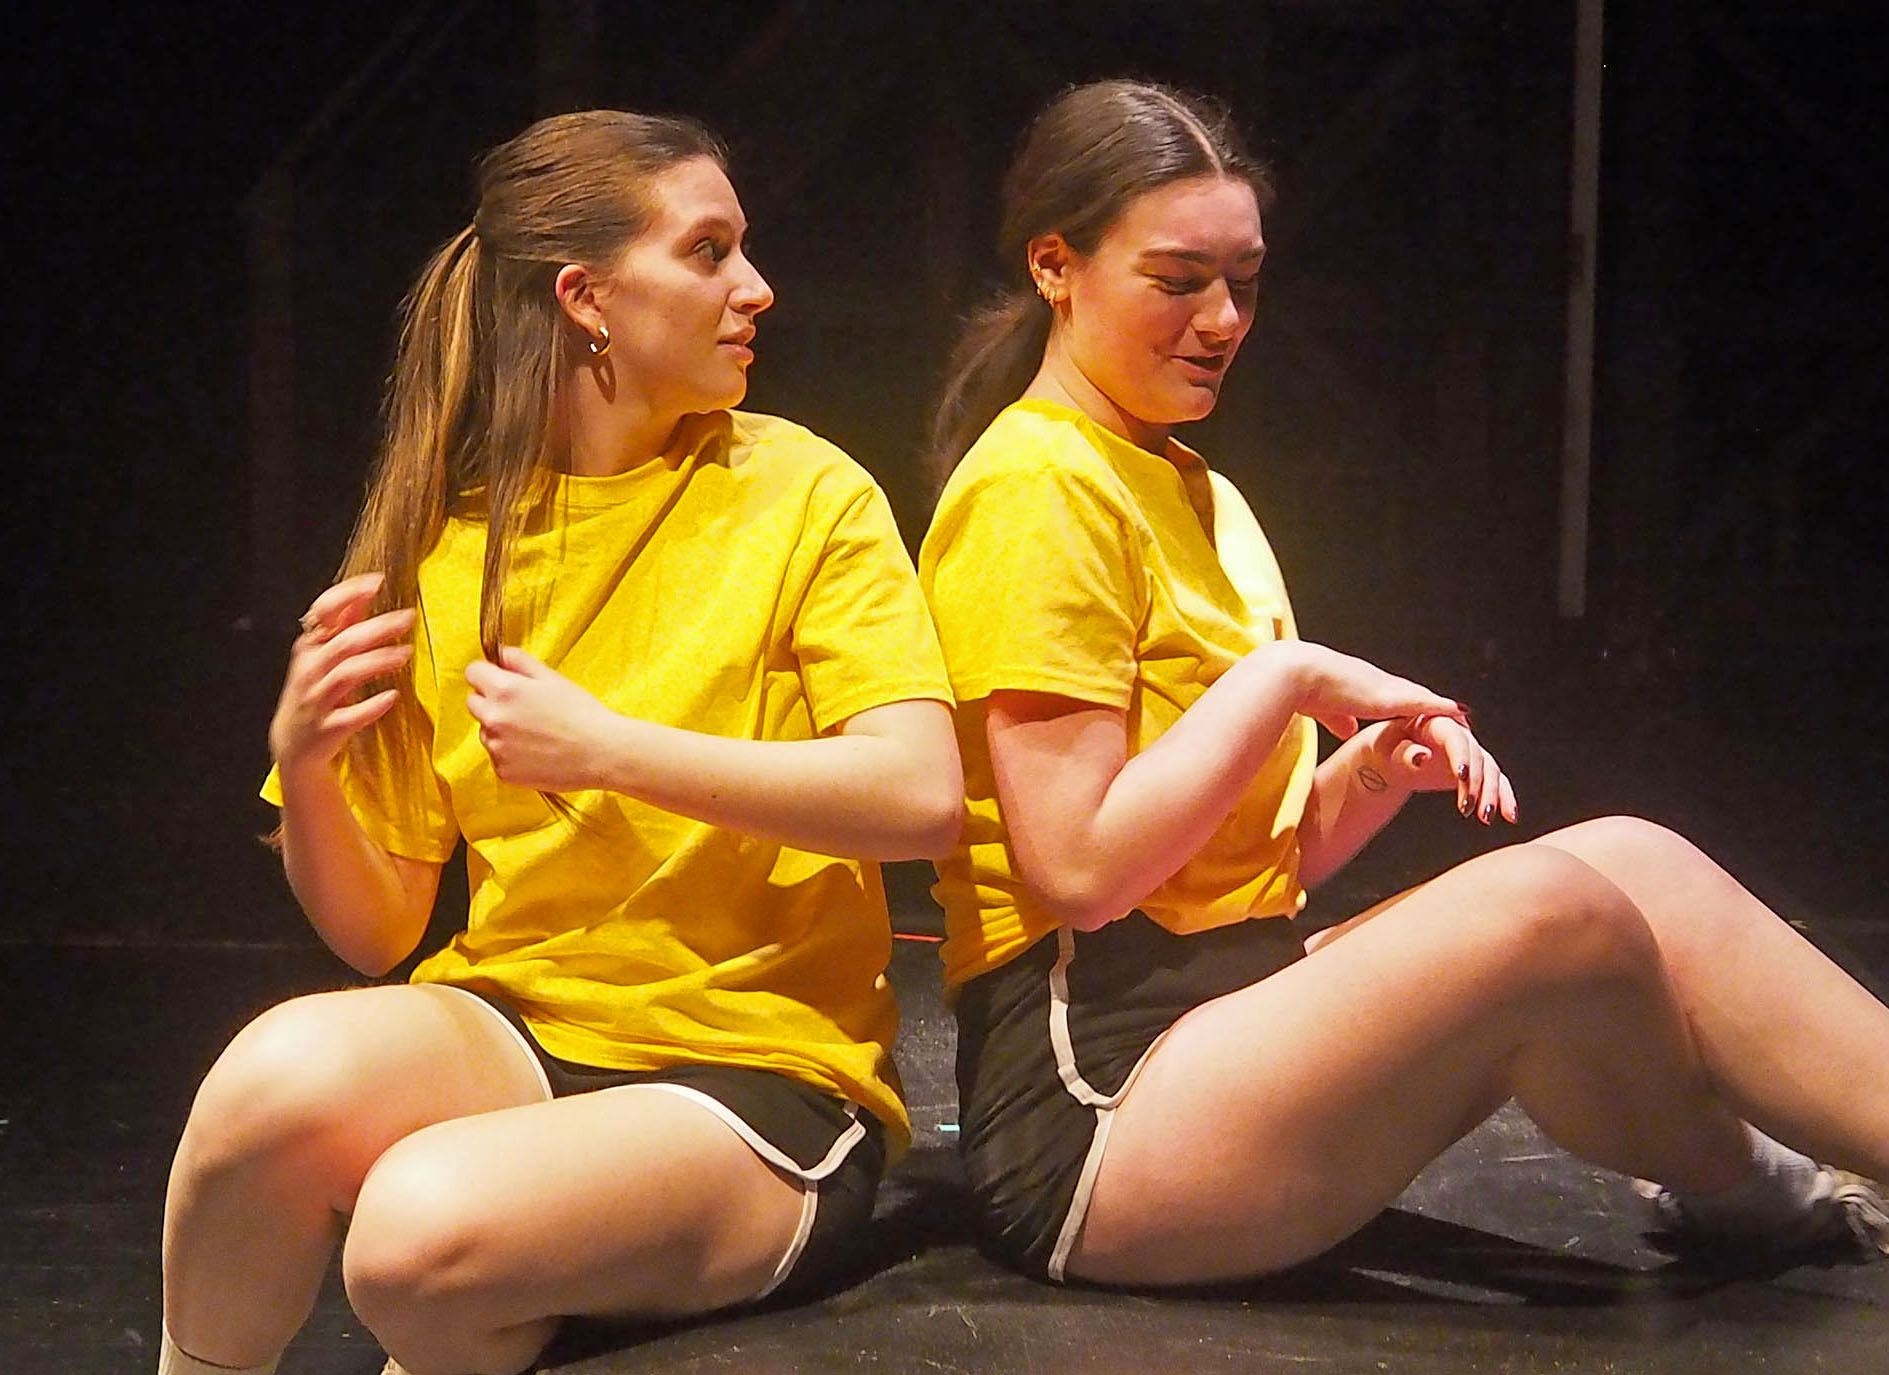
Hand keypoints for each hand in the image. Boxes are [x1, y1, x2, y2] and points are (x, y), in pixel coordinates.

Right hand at [269, 572, 414, 770]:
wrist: (294, 743)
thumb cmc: (315, 692)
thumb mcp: (323, 657)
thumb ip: (343, 627)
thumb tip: (365, 593)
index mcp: (309, 648)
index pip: (322, 611)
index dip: (347, 594)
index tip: (377, 581)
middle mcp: (310, 670)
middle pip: (343, 642)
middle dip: (376, 628)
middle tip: (408, 617)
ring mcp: (317, 700)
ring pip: (346, 674)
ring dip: (377, 661)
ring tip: (406, 653)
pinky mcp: (328, 728)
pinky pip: (350, 716)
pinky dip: (371, 706)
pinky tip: (392, 696)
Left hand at [464, 646, 618, 791]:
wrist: (601, 753)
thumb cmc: (581, 713)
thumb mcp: (552, 678)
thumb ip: (519, 661)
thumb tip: (500, 655)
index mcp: (503, 690)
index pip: (472, 672)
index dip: (488, 673)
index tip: (502, 680)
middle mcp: (493, 718)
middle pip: (474, 702)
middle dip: (492, 701)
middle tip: (523, 708)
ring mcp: (496, 747)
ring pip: (486, 731)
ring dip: (500, 729)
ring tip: (535, 733)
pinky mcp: (503, 771)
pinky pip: (498, 755)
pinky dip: (511, 753)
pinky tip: (537, 752)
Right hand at [1284, 641, 1467, 740]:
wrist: (1299, 675)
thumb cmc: (1304, 690)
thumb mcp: (1326, 710)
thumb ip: (1339, 720)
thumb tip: (1348, 732)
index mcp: (1365, 686)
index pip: (1395, 695)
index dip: (1412, 704)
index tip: (1425, 712)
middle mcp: (1381, 683)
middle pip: (1416, 695)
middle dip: (1436, 707)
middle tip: (1457, 715)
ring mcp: (1387, 688)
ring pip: (1425, 699)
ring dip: (1445, 711)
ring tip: (1466, 720)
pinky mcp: (1390, 698)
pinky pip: (1425, 705)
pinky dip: (1443, 711)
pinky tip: (1461, 716)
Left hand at [1357, 715, 1518, 824]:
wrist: (1390, 754)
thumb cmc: (1385, 747)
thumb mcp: (1386, 749)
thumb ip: (1404, 752)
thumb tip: (1423, 757)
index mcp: (1437, 722)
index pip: (1456, 739)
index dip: (1461, 756)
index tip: (1460, 776)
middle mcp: (1460, 734)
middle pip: (1477, 757)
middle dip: (1476, 783)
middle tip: (1467, 808)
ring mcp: (1470, 751)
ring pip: (1490, 771)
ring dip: (1493, 794)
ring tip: (1485, 818)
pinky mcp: (1475, 767)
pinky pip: (1495, 781)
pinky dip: (1504, 797)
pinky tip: (1510, 816)